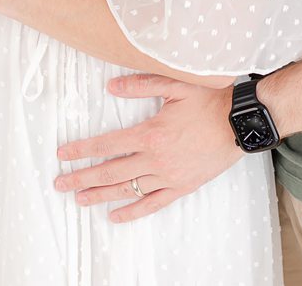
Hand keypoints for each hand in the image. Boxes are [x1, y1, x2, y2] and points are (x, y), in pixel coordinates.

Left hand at [53, 74, 239, 221]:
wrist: (241, 122)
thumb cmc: (210, 100)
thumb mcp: (175, 84)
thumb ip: (140, 84)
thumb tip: (110, 85)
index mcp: (151, 134)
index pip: (107, 145)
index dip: (82, 150)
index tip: (62, 155)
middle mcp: (156, 159)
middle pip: (112, 172)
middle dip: (83, 178)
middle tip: (60, 184)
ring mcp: (170, 176)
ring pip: (129, 190)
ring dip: (102, 195)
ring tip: (79, 200)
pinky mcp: (183, 186)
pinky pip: (154, 204)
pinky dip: (134, 211)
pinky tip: (116, 216)